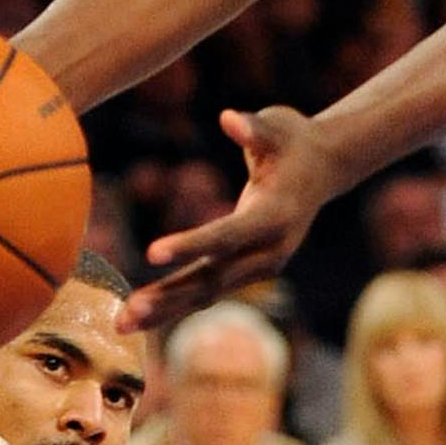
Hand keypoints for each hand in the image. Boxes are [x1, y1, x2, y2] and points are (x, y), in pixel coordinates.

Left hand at [122, 106, 345, 332]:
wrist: (323, 167)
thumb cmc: (293, 140)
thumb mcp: (278, 125)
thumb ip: (254, 127)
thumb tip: (229, 120)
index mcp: (276, 216)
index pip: (228, 234)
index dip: (191, 243)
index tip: (152, 252)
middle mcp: (270, 251)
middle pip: (214, 278)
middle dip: (169, 296)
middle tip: (127, 312)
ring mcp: (259, 266)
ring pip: (207, 292)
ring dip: (164, 309)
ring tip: (122, 324)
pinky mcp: (247, 271)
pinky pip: (206, 290)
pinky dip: (174, 303)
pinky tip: (141, 315)